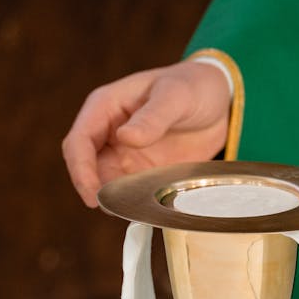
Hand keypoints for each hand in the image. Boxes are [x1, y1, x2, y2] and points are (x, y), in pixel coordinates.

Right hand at [62, 59, 232, 207]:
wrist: (220, 101)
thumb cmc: (192, 86)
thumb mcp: (175, 96)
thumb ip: (152, 117)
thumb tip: (125, 137)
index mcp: (105, 107)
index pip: (79, 142)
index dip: (81, 169)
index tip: (92, 194)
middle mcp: (109, 132)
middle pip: (87, 167)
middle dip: (94, 189)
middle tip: (112, 209)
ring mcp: (125, 154)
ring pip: (107, 183)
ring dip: (114, 199)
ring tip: (132, 211)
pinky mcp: (143, 171)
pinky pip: (131, 191)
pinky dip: (135, 202)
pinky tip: (147, 210)